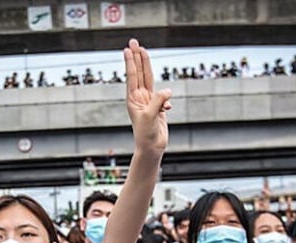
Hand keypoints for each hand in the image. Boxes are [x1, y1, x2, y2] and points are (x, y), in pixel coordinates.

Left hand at [124, 39, 170, 155]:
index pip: (133, 76)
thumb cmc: (146, 134)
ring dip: (147, 65)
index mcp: (133, 99)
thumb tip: (167, 90)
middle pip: (139, 72)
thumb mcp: (150, 116)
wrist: (151, 147)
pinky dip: (166, 99)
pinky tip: (167, 108)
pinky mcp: (158, 107)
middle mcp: (139, 97)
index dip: (131, 61)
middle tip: (134, 42)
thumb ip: (158, 101)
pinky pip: (164, 97)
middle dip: (137, 57)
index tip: (128, 49)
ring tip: (143, 51)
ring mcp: (148, 101)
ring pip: (149, 79)